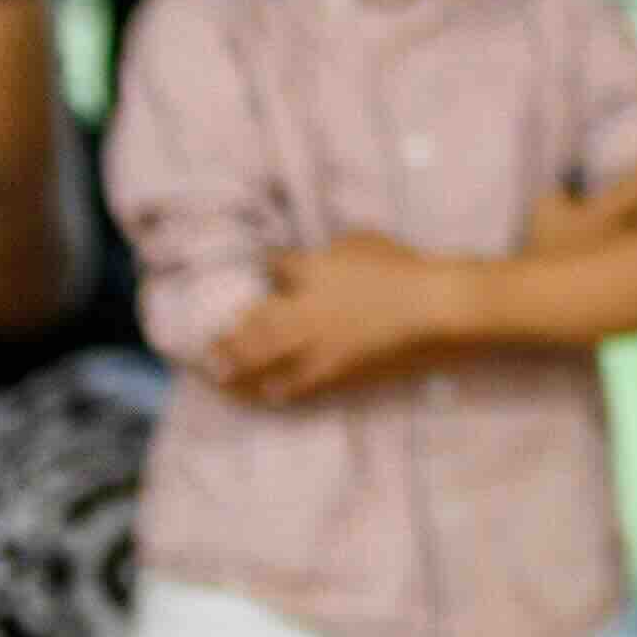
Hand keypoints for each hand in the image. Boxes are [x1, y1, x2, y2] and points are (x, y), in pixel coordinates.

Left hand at [208, 230, 472, 407]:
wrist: (430, 304)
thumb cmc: (398, 266)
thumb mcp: (358, 242)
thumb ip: (328, 252)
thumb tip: (307, 258)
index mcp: (310, 272)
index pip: (274, 268)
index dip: (259, 272)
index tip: (246, 277)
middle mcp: (304, 310)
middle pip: (255, 325)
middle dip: (229, 336)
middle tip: (205, 348)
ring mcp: (318, 342)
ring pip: (268, 359)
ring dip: (240, 369)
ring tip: (221, 377)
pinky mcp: (337, 368)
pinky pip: (302, 382)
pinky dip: (282, 389)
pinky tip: (269, 394)